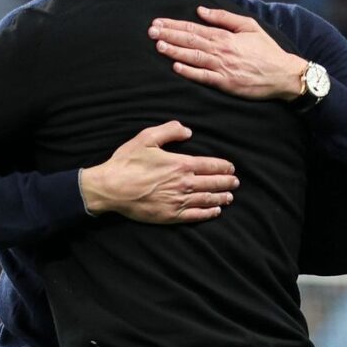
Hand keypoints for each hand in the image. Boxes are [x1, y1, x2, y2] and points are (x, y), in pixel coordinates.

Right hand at [80, 121, 237, 222]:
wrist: (111, 188)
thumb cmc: (127, 162)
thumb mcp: (146, 137)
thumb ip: (169, 130)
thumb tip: (188, 131)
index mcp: (180, 164)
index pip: (210, 165)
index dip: (224, 167)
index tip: (231, 168)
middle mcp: (184, 184)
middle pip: (213, 183)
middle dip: (227, 182)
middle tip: (235, 183)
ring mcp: (178, 201)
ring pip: (207, 200)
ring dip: (221, 198)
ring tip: (230, 197)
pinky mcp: (170, 216)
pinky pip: (195, 216)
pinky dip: (208, 213)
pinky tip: (215, 211)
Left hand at [148, 7, 307, 100]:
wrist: (283, 74)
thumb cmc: (266, 50)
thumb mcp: (249, 26)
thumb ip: (224, 17)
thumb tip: (201, 11)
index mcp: (225, 36)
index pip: (194, 29)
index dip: (174, 25)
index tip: (158, 22)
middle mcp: (221, 50)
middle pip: (190, 41)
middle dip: (169, 35)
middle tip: (151, 31)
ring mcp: (222, 68)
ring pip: (193, 57)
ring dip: (175, 51)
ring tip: (158, 45)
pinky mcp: (225, 84)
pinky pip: (204, 77)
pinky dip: (190, 71)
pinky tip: (176, 66)